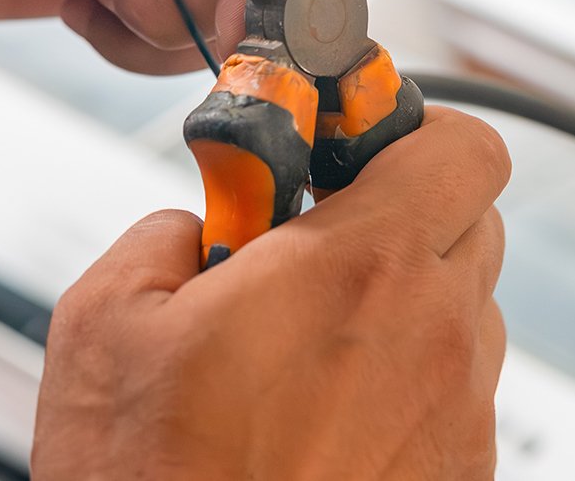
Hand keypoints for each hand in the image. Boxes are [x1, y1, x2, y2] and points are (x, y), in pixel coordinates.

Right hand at [32, 108, 509, 480]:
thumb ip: (162, 232)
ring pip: (465, 306)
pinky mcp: (460, 478)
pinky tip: (324, 413)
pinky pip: (454, 391)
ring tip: (309, 340)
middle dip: (401, 208)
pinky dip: (405, 379)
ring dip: (404, 299)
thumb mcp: (105, 323)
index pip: (462, 146)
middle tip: (317, 235)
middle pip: (470, 217)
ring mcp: (458, 413)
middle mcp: (435, 333)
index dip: (410, 128)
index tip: (350, 138)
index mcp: (362, 267)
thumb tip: (195, 224)